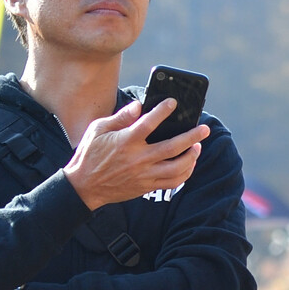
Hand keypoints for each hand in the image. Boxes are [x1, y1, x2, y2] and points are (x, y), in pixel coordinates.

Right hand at [64, 99, 210, 208]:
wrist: (83, 186)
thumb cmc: (90, 154)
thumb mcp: (98, 130)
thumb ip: (120, 117)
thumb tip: (138, 105)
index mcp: (125, 142)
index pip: (148, 123)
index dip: (162, 111)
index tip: (173, 102)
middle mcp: (137, 159)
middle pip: (172, 147)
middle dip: (192, 136)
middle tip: (204, 128)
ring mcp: (143, 175)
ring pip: (176, 168)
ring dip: (191, 156)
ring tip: (197, 146)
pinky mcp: (146, 187)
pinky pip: (172, 182)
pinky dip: (185, 173)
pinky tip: (189, 163)